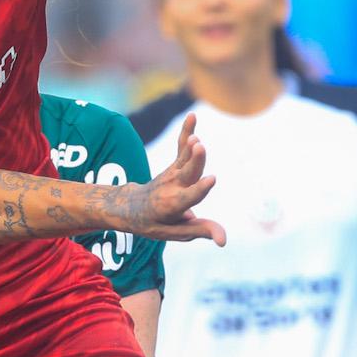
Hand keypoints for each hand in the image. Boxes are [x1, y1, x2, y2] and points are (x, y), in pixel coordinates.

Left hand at [119, 116, 225, 244]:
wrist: (132, 207)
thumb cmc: (158, 223)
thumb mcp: (177, 232)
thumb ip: (201, 231)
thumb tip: (224, 241)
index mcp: (172, 206)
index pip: (188, 197)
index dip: (200, 188)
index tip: (211, 179)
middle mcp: (172, 187)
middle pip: (186, 172)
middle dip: (194, 160)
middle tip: (200, 147)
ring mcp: (172, 173)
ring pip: (184, 157)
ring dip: (190, 144)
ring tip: (196, 134)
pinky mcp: (175, 164)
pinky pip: (181, 146)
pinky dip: (187, 131)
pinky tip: (192, 115)